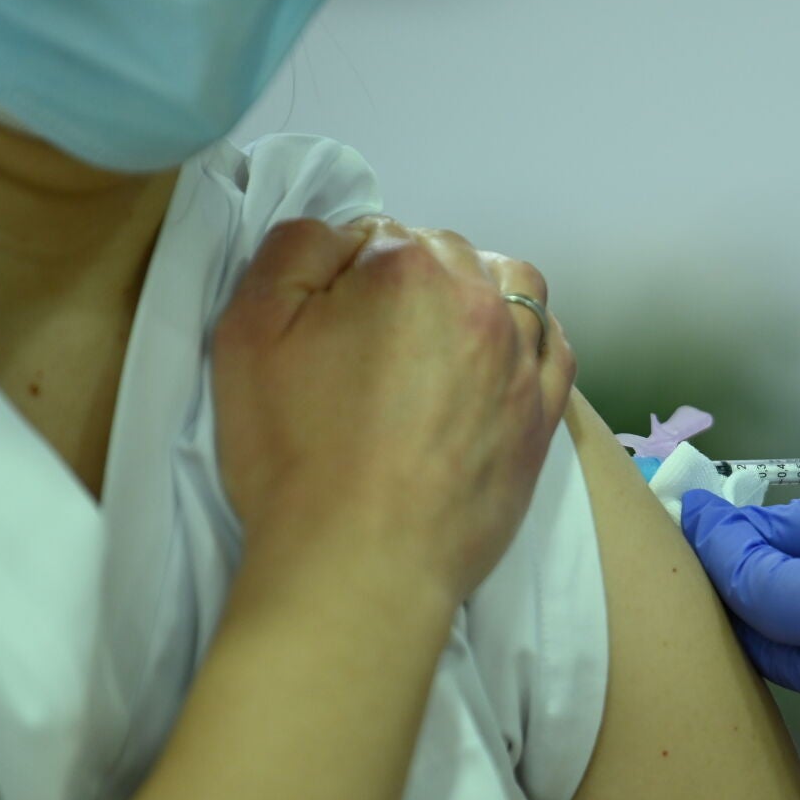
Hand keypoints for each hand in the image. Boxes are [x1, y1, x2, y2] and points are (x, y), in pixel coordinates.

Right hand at [214, 217, 575, 605]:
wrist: (362, 564)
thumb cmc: (296, 454)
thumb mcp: (246, 330)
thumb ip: (292, 250)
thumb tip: (340, 235)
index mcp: (408, 268)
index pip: (375, 234)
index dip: (341, 273)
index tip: (321, 323)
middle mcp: (480, 300)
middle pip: (445, 255)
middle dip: (407, 281)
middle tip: (365, 344)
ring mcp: (521, 359)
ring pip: (509, 286)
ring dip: (475, 294)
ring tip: (434, 340)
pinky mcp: (543, 416)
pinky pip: (552, 346)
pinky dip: (526, 338)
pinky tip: (496, 358)